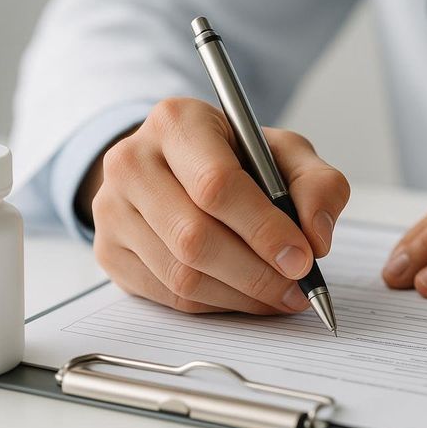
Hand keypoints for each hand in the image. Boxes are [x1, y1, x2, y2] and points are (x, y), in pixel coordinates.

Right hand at [84, 98, 350, 314]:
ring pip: (181, 275)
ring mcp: (112, 209)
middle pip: (194, 236)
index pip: (216, 184)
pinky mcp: (109, 252)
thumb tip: (316, 238)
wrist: (178, 166)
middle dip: (256, 273)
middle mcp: (132, 161)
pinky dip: (217, 305)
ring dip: (241, 296)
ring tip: (281, 296)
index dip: (263, 228)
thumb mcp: (286, 154)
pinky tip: (247, 297)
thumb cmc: (237, 158)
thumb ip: (317, 185)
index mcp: (177, 122)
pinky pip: (168, 296)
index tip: (302, 257)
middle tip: (298, 289)